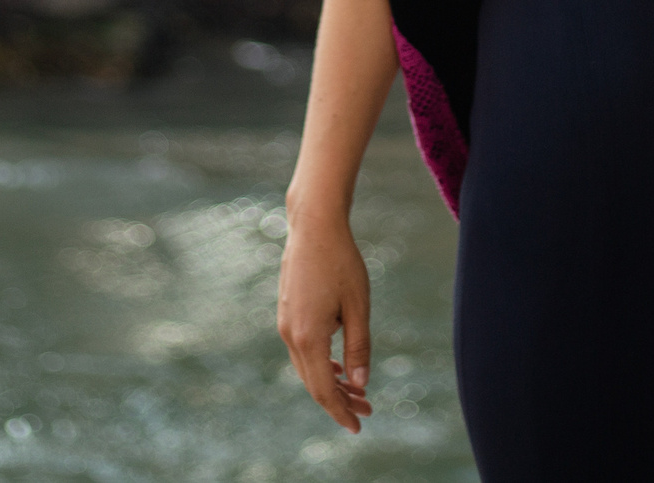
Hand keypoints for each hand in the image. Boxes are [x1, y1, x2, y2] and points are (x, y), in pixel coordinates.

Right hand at [276, 213, 373, 431]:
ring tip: (359, 392)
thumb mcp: (358, 306)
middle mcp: (290, 334)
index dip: (341, 411)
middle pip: (314, 382)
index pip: (324, 389)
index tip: (358, 427)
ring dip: (332, 382)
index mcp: (308, 337)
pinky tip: (340, 368)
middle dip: (340, 401)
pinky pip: (303, 350)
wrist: (313, 226)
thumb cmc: (341, 262)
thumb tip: (360, 384)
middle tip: (368, 410)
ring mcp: (285, 323)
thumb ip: (359, 347)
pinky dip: (321, 364)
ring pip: (307, 367)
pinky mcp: (287, 313)